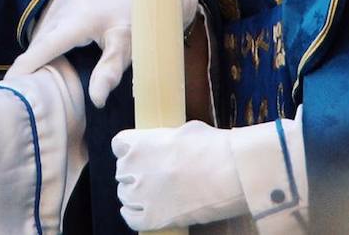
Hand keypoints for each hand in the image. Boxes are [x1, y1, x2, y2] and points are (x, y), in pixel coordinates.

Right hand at [6, 0, 198, 107]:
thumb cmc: (141, 25)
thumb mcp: (127, 50)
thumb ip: (109, 73)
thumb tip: (96, 100)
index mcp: (81, 18)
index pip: (45, 46)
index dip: (26, 65)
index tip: (10, 81)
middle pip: (42, 36)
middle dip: (36, 57)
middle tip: (35, 81)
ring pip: (44, 23)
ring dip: (43, 42)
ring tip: (48, 63)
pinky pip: (50, 11)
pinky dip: (50, 28)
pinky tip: (58, 41)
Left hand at [113, 121, 243, 229]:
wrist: (230, 173)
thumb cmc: (212, 147)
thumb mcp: (184, 131)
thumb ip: (165, 139)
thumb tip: (167, 145)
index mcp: (139, 143)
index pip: (118, 145)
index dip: (129, 150)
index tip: (139, 155)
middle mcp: (134, 168)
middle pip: (122, 172)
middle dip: (135, 173)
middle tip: (155, 176)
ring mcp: (141, 195)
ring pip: (125, 195)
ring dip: (136, 195)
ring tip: (156, 195)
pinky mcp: (152, 219)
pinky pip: (131, 218)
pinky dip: (136, 216)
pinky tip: (148, 212)